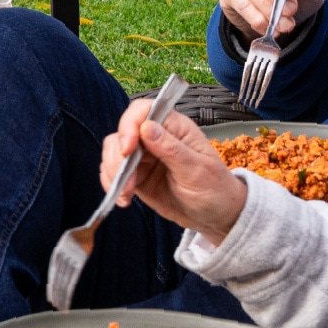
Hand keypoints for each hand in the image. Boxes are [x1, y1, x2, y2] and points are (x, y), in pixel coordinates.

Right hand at [101, 98, 245, 241]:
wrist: (215, 217)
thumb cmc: (215, 189)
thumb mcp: (198, 171)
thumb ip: (172, 149)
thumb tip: (146, 127)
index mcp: (174, 128)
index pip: (143, 111)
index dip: (129, 125)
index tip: (127, 149)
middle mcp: (155, 137)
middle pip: (122, 133)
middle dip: (117, 157)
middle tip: (126, 181)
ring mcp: (144, 156)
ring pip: (113, 152)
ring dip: (113, 173)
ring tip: (126, 193)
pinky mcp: (136, 174)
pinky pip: (113, 172)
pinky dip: (112, 184)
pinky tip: (123, 198)